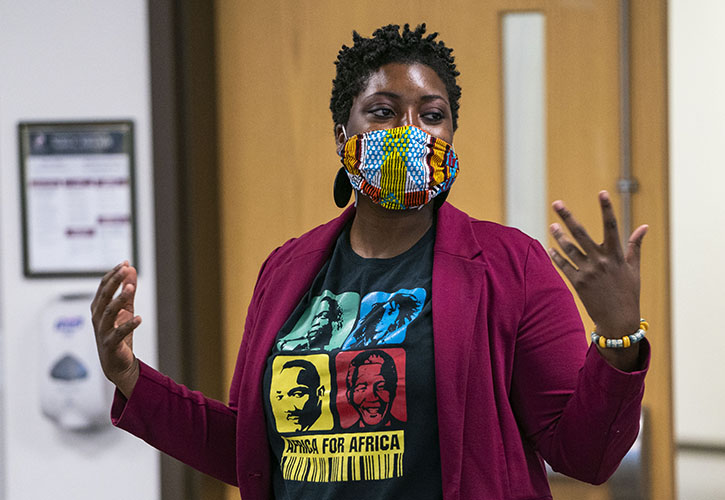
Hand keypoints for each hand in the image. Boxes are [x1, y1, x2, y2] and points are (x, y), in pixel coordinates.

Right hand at [90, 261, 141, 397]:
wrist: (116, 364)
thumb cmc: (118, 335)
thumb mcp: (126, 309)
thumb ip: (128, 291)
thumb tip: (131, 270)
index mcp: (99, 307)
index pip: (104, 287)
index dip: (113, 274)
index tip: (125, 263)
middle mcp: (98, 317)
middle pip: (104, 295)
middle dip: (114, 281)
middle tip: (125, 269)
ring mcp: (102, 331)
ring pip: (109, 312)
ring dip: (120, 299)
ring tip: (130, 288)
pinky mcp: (110, 344)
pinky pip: (118, 333)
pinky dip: (128, 325)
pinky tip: (139, 318)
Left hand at [548, 191, 647, 370]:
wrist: (618, 320)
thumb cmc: (628, 292)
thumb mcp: (633, 269)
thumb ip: (634, 246)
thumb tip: (644, 227)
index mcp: (616, 255)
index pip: (612, 226)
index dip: (607, 208)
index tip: (602, 192)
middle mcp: (601, 261)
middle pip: (581, 233)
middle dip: (568, 217)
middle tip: (557, 203)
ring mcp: (588, 272)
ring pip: (569, 249)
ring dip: (558, 236)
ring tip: (552, 225)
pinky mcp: (577, 283)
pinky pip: (564, 266)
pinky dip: (556, 256)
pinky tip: (550, 248)